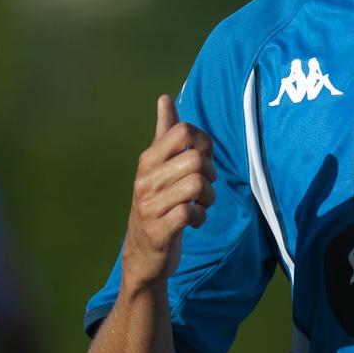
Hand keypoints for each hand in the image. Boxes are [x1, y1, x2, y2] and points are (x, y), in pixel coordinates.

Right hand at [121, 95, 215, 286]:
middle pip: (197, 159)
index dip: (204, 143)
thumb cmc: (157, 205)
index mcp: (148, 160)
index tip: (203, 161)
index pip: (183, 130)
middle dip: (211, 175)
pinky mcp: (158, 230)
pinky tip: (194, 221)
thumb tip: (164, 97)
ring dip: (208, 198)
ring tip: (200, 205)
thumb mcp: (157, 167)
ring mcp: (149, 205)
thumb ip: (163, 132)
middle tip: (204, 189)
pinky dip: (200, 217)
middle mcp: (145, 179)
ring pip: (197, 184)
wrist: (142, 255)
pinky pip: (190, 212)